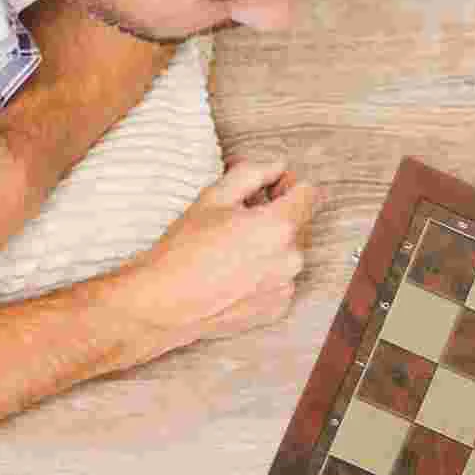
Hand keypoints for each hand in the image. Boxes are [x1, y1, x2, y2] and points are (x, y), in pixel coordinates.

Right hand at [111, 159, 317, 356]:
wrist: (165, 303)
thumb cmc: (185, 248)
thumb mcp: (214, 197)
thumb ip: (252, 173)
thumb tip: (277, 165)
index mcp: (280, 226)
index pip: (309, 193)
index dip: (289, 185)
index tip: (269, 188)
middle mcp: (292, 258)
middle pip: (300, 223)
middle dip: (277, 215)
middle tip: (241, 218)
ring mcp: (287, 286)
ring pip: (290, 253)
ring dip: (272, 245)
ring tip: (234, 249)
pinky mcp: (278, 308)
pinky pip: (281, 280)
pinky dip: (266, 273)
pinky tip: (235, 274)